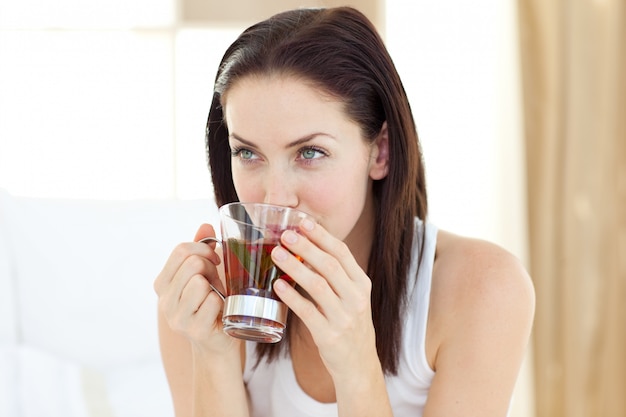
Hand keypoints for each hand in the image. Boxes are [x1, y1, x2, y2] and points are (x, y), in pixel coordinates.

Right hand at [154, 223, 235, 352]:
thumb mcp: (205, 275)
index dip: (203, 248)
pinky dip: (222, 302)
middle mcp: (164, 300)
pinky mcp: (194, 330)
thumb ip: (202, 250)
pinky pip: (213, 301)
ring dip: (216, 286)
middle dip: (211, 267)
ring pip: (200, 282)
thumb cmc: (212, 304)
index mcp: (162, 283)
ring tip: (217, 296)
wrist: (217, 344)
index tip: (214, 258)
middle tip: (216, 280)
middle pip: (192, 263)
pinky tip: (220, 312)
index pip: (180, 250)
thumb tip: (206, 226)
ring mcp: (177, 317)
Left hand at [271, 219, 379, 382]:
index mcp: (362, 284)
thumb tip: (305, 247)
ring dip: (295, 267)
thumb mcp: (351, 297)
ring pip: (318, 286)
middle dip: (306, 247)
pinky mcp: (329, 335)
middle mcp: (356, 299)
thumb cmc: (349, 324)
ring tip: (276, 254)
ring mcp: (344, 318)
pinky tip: (278, 285)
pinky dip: (292, 296)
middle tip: (285, 234)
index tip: (303, 222)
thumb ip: (335, 276)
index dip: (322, 236)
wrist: (358, 364)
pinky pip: (308, 312)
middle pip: (330, 266)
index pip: (342, 253)